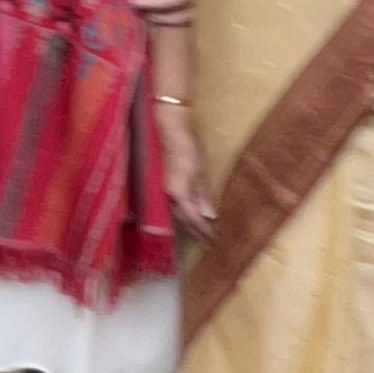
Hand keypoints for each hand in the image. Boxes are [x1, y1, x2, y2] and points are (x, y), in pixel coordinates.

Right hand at [160, 113, 216, 237]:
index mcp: (179, 194)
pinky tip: (187, 214)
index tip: (212, 240)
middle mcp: (168, 196)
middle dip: (195, 230)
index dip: (203, 231)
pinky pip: (171, 205)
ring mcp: (162, 191)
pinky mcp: (161, 186)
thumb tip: (209, 216)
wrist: (168, 131)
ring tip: (198, 231)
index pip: (193, 219)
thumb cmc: (188, 149)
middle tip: (206, 240)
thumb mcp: (201, 172)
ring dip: (187, 223)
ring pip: (175, 214)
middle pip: (182, 220)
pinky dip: (181, 213)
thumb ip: (203, 195)